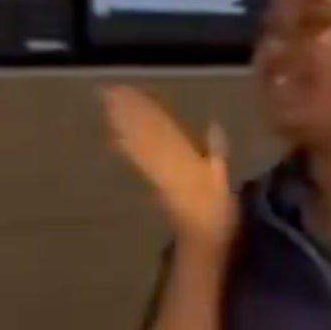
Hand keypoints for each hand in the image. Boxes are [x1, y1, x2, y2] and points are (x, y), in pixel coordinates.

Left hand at [101, 85, 236, 252]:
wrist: (200, 240)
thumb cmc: (217, 210)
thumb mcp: (223, 177)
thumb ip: (217, 150)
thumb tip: (214, 120)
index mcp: (183, 156)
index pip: (161, 125)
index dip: (146, 107)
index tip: (130, 89)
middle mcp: (164, 161)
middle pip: (143, 131)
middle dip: (127, 110)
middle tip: (107, 90)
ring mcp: (154, 173)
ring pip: (135, 143)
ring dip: (121, 124)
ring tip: (107, 105)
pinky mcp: (151, 184)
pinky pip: (135, 161)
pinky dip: (123, 147)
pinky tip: (113, 136)